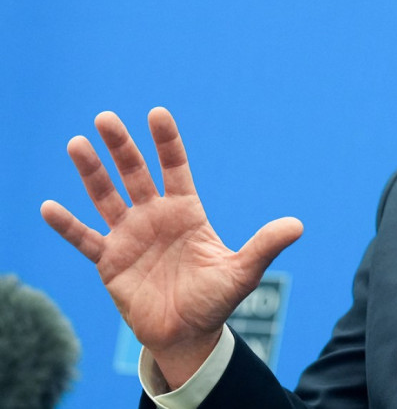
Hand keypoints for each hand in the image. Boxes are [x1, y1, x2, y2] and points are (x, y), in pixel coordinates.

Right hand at [40, 107, 302, 388]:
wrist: (187, 333)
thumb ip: (264, 246)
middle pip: (135, 174)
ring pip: (107, 197)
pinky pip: (85, 239)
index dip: (167, 142)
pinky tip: (49, 206)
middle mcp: (155, 217)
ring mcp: (130, 237)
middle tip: (105, 118)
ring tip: (76, 144)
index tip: (157, 113)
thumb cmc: (215, 299)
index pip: (175, 168)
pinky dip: (67, 225)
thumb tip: (298, 225)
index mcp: (186, 212)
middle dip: (121, 147)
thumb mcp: (242, 272)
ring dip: (91, 173)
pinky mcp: (110, 262)